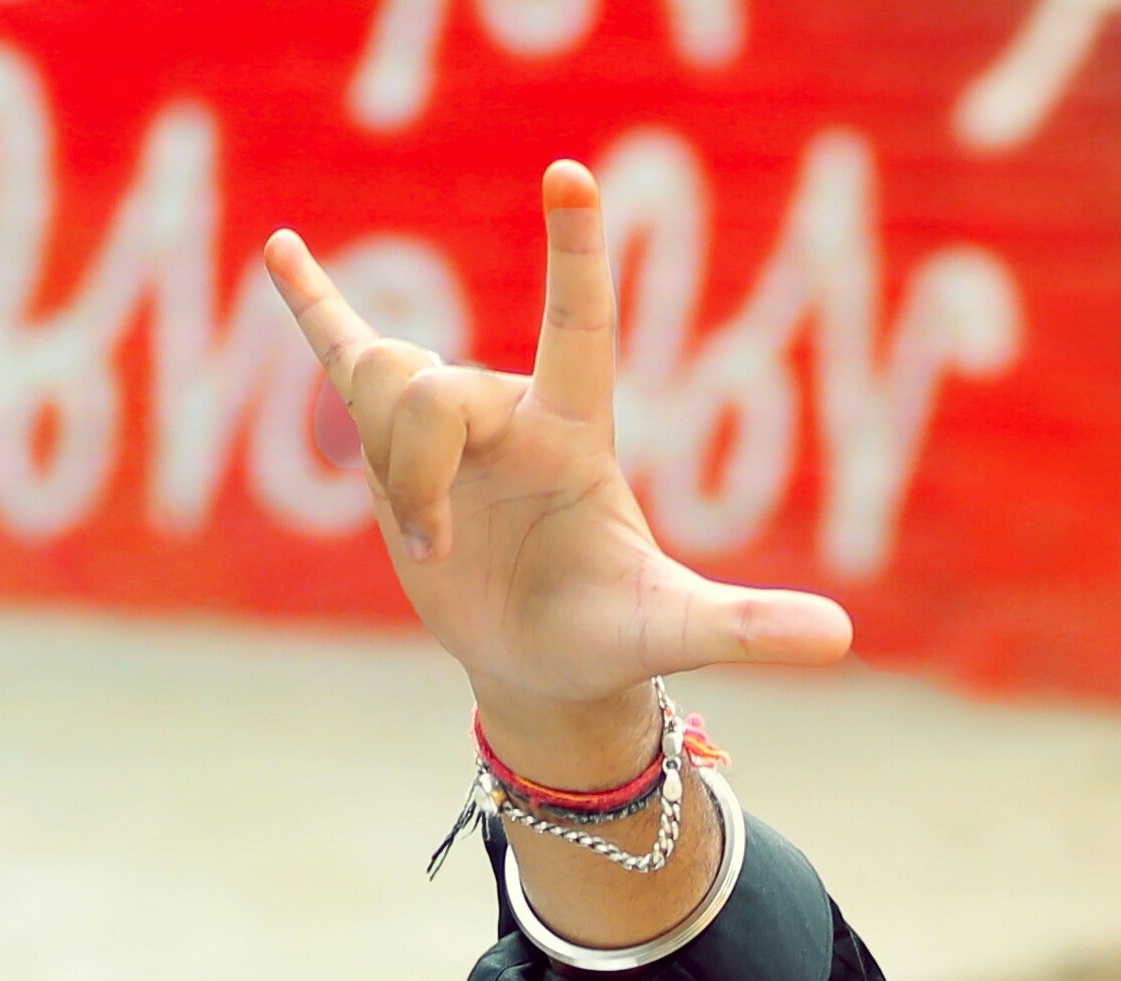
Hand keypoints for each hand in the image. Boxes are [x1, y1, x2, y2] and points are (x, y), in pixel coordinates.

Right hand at [265, 163, 852, 780]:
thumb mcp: (671, 636)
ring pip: (378, 385)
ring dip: (383, 468)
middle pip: (429, 385)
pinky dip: (313, 305)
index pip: (577, 324)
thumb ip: (748, 627)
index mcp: (576, 433)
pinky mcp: (395, 447)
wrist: (548, 667)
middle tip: (435, 547)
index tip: (569, 173)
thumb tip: (842, 639)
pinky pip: (345, 355)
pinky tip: (278, 248)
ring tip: (423, 541)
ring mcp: (451, 424)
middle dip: (413, 465)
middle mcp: (513, 411)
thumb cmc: (612, 642)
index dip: (575, 253)